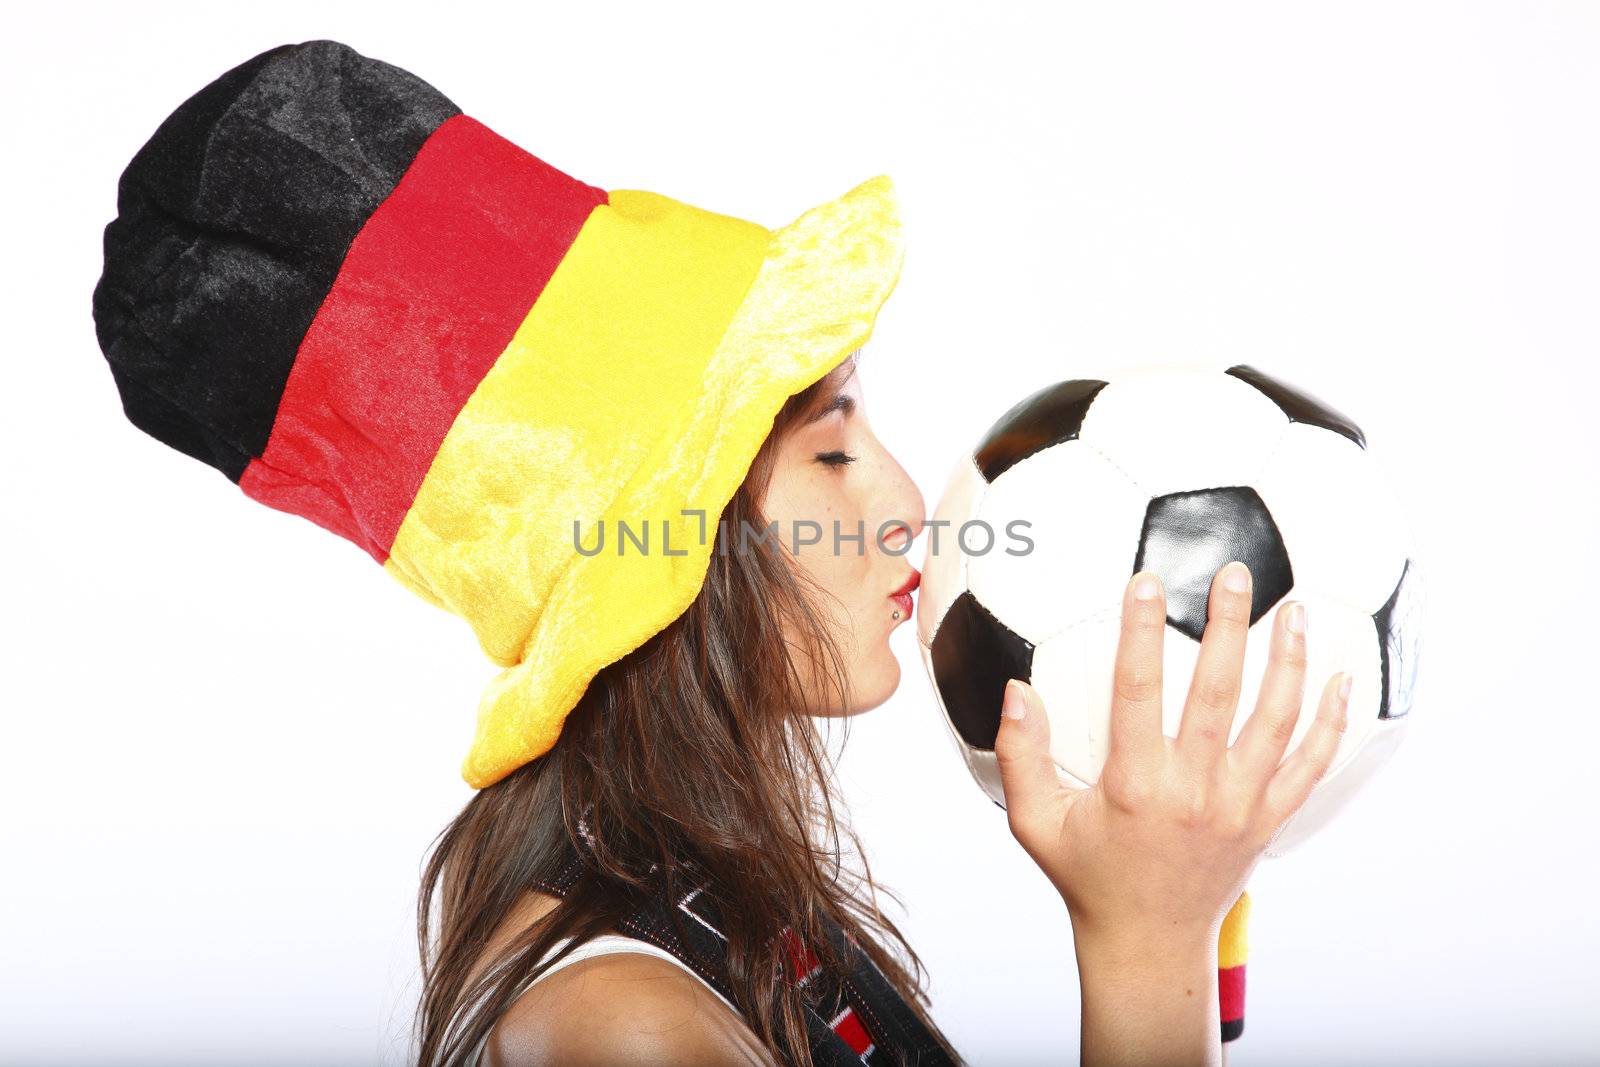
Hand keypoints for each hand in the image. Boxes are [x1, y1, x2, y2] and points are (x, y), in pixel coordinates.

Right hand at [996, 562, 1350, 944]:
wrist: (1149, 941)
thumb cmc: (1087, 876)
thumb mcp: (1035, 823)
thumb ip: (1020, 756)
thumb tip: (1016, 691)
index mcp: (1135, 784)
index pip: (1139, 690)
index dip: (1141, 631)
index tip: (1146, 581)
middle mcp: (1193, 790)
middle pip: (1219, 693)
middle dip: (1229, 626)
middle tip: (1234, 572)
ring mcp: (1239, 806)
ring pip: (1275, 722)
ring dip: (1287, 661)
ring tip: (1295, 609)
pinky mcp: (1267, 820)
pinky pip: (1309, 766)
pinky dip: (1330, 723)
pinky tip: (1341, 679)